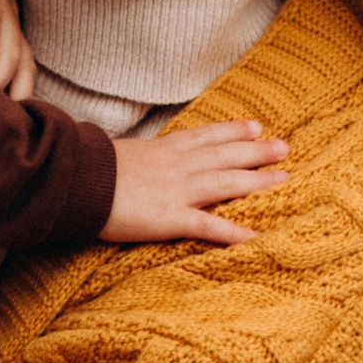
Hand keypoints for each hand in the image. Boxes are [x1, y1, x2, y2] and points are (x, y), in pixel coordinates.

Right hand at [103, 121, 289, 250]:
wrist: (77, 182)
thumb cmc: (91, 170)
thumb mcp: (121, 155)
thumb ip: (141, 158)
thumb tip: (142, 160)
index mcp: (163, 150)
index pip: (206, 136)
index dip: (233, 131)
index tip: (256, 126)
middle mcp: (177, 166)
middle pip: (224, 155)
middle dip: (256, 151)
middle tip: (284, 148)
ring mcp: (176, 191)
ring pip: (225, 182)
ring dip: (256, 181)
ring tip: (283, 180)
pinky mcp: (169, 218)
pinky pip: (207, 225)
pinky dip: (231, 231)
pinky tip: (253, 236)